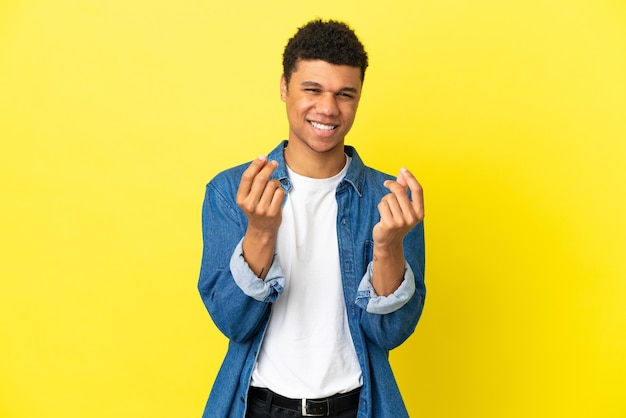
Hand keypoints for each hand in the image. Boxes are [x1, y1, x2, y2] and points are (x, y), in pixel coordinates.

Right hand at [237, 156, 284, 278]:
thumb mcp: (248, 197)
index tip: (263, 157)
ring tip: (273, 187)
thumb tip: (263, 161)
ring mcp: (261, 209)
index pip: (247, 177)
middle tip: (274, 163)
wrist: (261, 229)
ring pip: (272, 185)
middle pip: (261, 179)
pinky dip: (280, 190)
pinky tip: (277, 195)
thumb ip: (252, 181)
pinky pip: (280, 193)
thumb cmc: (255, 208)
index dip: (256, 165)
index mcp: (241, 199)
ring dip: (275, 182)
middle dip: (268, 168)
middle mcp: (250, 204)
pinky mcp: (273, 213)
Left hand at [373, 168, 423, 249]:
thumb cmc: (397, 220)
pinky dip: (380, 206)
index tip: (403, 169)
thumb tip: (402, 172)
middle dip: (392, 185)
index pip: (418, 190)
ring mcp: (401, 222)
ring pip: (389, 198)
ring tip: (388, 209)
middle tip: (386, 183)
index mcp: (420, 212)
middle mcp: (412, 218)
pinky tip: (383, 215)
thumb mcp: (404, 206)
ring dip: (385, 200)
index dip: (411, 178)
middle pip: (400, 191)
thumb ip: (405, 188)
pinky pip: (382, 205)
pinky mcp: (389, 224)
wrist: (389, 242)